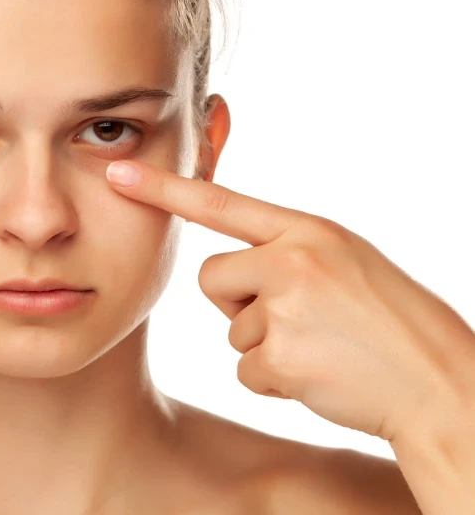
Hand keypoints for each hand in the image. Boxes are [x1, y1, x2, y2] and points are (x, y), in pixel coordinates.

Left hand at [105, 159, 474, 441]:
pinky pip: (244, 370)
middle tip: (297, 318)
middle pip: (210, 278)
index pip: (221, 202)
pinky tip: (319, 376)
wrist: (440, 383)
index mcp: (309, 230)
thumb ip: (288, 250)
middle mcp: (293, 260)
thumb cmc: (390, 322)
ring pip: (231, 330)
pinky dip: (274, 382)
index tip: (117, 173)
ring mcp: (285, 309)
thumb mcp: (345, 259)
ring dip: (265, 347)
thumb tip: (226, 266)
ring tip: (323, 347)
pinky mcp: (280, 358)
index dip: (163, 187)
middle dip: (238, 304)